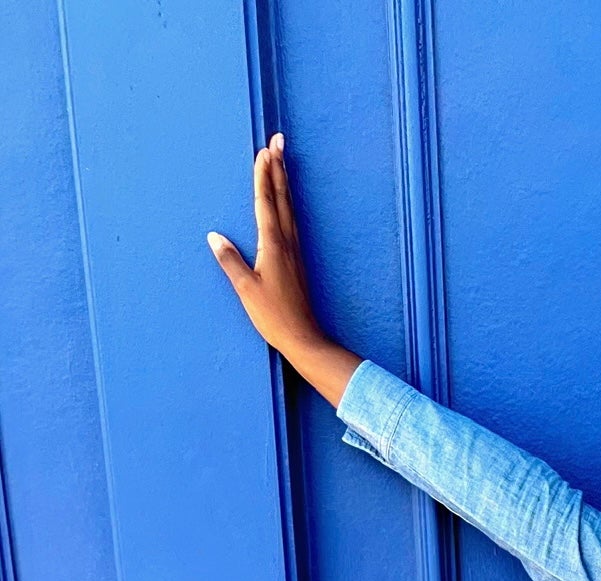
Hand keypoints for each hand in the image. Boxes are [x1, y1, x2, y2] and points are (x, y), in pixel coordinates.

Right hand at [205, 133, 361, 404]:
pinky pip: (292, 222)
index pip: (265, 202)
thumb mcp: (246, 289)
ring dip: (284, 181)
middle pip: (282, 197)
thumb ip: (230, 261)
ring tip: (282, 158)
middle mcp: (287, 242)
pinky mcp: (297, 261)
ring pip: (289, 207)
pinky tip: (287, 200)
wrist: (304, 339)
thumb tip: (214, 236)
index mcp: (273, 245)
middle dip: (278, 167)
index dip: (263, 176)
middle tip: (278, 139)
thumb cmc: (274, 317)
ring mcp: (295, 250)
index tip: (264, 150)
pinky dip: (288, 203)